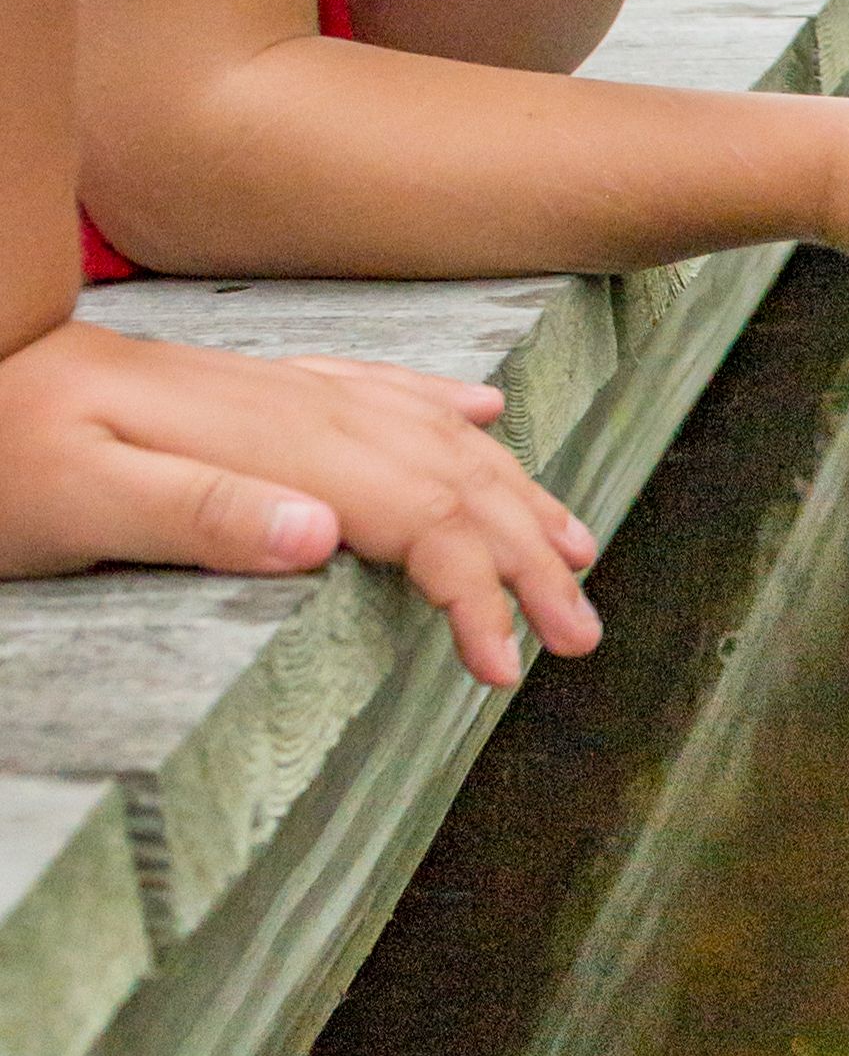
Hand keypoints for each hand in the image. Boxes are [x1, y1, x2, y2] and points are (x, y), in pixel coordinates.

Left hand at [0, 322, 600, 688]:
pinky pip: (381, 393)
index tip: (504, 665)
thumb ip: (198, 511)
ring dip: (511, 493)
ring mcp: (279, 392)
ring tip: (575, 549)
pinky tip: (486, 421)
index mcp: (265, 443)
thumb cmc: (1, 448)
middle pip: (445, 479)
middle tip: (584, 636)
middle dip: (525, 557)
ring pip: (431, 437)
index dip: (473, 587)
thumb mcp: (75, 496)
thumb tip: (323, 533)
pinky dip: (447, 413)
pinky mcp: (257, 390)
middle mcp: (291, 408)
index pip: (410, 514)